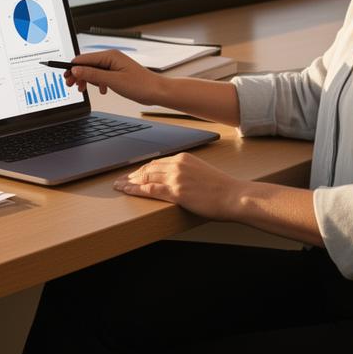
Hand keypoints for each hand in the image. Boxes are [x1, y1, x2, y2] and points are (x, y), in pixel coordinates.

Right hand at [65, 49, 164, 104]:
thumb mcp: (113, 80)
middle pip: (88, 64)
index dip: (73, 67)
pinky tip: (101, 90)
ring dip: (87, 79)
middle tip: (71, 85)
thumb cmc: (140, 85)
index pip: (85, 58)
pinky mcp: (117, 73)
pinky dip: (97, 83)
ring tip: (83, 90)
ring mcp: (114, 65)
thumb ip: (93, 74)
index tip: (65, 76)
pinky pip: (101, 75)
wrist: (156, 92)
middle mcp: (111, 58)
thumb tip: (77, 69)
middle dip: (78, 74)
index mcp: (110, 56)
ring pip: (94, 70)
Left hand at [112, 152, 242, 220]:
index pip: (157, 162)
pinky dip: (136, 190)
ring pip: (146, 177)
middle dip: (132, 174)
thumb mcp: (202, 172)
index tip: (133, 173)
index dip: (143, 168)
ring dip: (130, 182)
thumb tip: (176, 179)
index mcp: (184, 158)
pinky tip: (128, 191)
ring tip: (119, 186)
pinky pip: (150, 190)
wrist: (234, 195)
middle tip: (120, 179)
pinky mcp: (176, 192)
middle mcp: (178, 164)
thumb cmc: (222, 188)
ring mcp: (176, 177)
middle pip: (148, 168)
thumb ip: (187, 172)